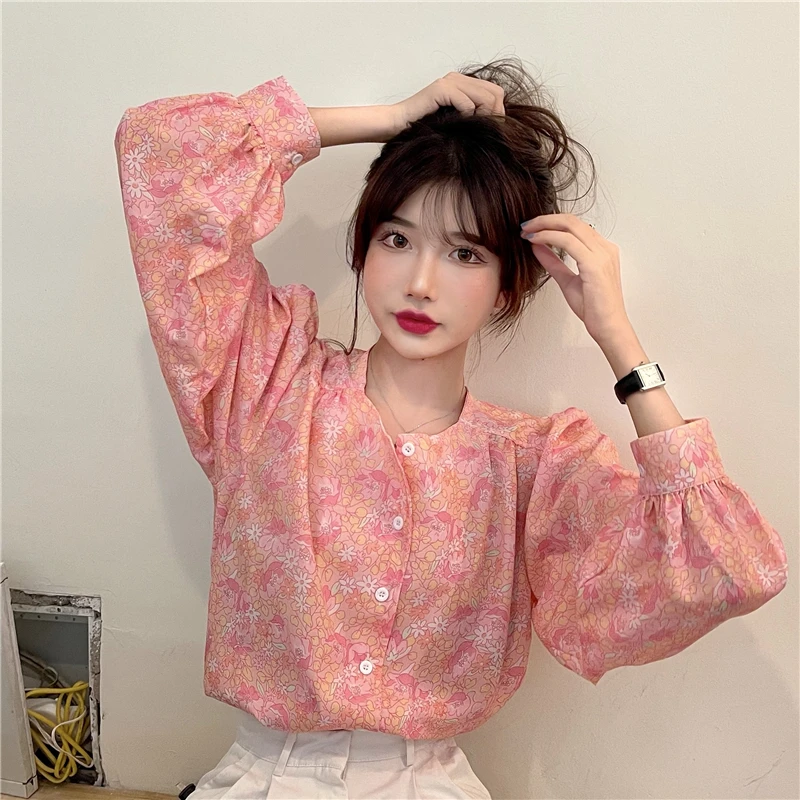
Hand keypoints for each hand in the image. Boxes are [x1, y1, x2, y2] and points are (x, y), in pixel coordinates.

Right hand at [392, 72, 504, 131]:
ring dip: (483, 116)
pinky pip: (467, 103)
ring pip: (485, 97)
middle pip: (495, 93)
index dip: (498, 111)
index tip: (491, 128)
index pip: (495, 92)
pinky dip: (467, 116)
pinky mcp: (441, 89)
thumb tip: (496, 123)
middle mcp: (458, 78)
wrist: (397, 124)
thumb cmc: (423, 126)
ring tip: (472, 128)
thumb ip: (472, 115)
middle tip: (485, 130)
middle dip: (494, 114)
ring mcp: (450, 82)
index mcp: (462, 83)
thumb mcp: (454, 121)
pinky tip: (456, 124)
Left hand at [520, 214, 632, 344]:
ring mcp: (601, 254)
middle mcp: (604, 248)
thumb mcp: (567, 280)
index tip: (532, 228)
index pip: (576, 226)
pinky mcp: (594, 264)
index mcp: (602, 250)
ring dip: (544, 225)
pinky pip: (567, 241)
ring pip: (570, 226)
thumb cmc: (594, 308)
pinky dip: (548, 237)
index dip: (552, 222)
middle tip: (526, 224)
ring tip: (526, 231)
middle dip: (545, 219)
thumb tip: (537, 248)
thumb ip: (554, 263)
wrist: (608, 327)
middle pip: (572, 220)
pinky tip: (535, 241)